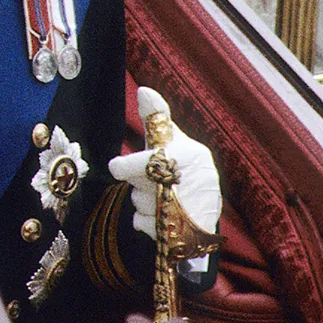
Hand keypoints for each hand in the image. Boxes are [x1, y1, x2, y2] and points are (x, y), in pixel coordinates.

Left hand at [107, 87, 220, 239]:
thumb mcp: (172, 138)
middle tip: (151, 181)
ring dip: (142, 201)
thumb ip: (156, 116)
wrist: (204, 205)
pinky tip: (157, 215)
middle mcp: (192, 182)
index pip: (146, 163)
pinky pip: (142, 224)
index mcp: (189, 155)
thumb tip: (143, 90)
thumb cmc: (183, 164)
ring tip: (159, 197)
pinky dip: (143, 220)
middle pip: (140, 185)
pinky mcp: (182, 233)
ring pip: (140, 204)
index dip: (127, 167)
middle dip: (138, 183)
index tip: (118, 167)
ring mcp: (188, 209)